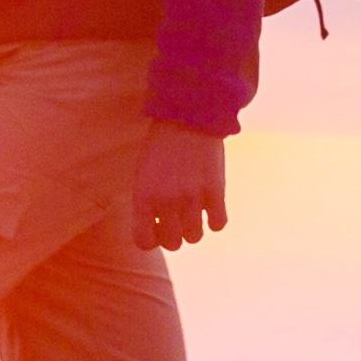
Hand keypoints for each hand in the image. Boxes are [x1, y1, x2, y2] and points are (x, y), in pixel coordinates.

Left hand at [133, 123, 229, 250]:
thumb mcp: (143, 173)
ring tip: (194, 212)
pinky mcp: (215, 191)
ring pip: (195, 237)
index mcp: (143, 196)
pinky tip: (211, 207)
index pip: (144, 241)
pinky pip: (217, 224)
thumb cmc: (162, 146)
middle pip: (173, 243)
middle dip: (175, 235)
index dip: (153, 239)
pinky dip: (215, 220)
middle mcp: (166, 201)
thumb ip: (147, 202)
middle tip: (178, 220)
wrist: (188, 117)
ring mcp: (191, 197)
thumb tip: (157, 229)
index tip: (159, 228)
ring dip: (194, 229)